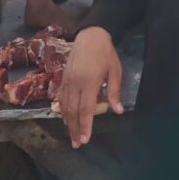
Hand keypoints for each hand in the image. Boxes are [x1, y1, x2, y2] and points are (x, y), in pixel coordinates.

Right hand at [57, 27, 123, 147]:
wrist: (90, 35)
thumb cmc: (106, 53)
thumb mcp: (115, 71)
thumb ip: (114, 92)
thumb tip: (118, 111)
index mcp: (89, 82)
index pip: (86, 109)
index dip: (85, 126)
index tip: (85, 140)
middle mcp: (75, 83)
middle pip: (73, 111)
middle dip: (74, 129)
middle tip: (77, 144)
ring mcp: (67, 81)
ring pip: (64, 106)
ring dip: (67, 122)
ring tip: (71, 135)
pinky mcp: (63, 78)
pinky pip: (61, 97)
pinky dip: (62, 110)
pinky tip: (65, 118)